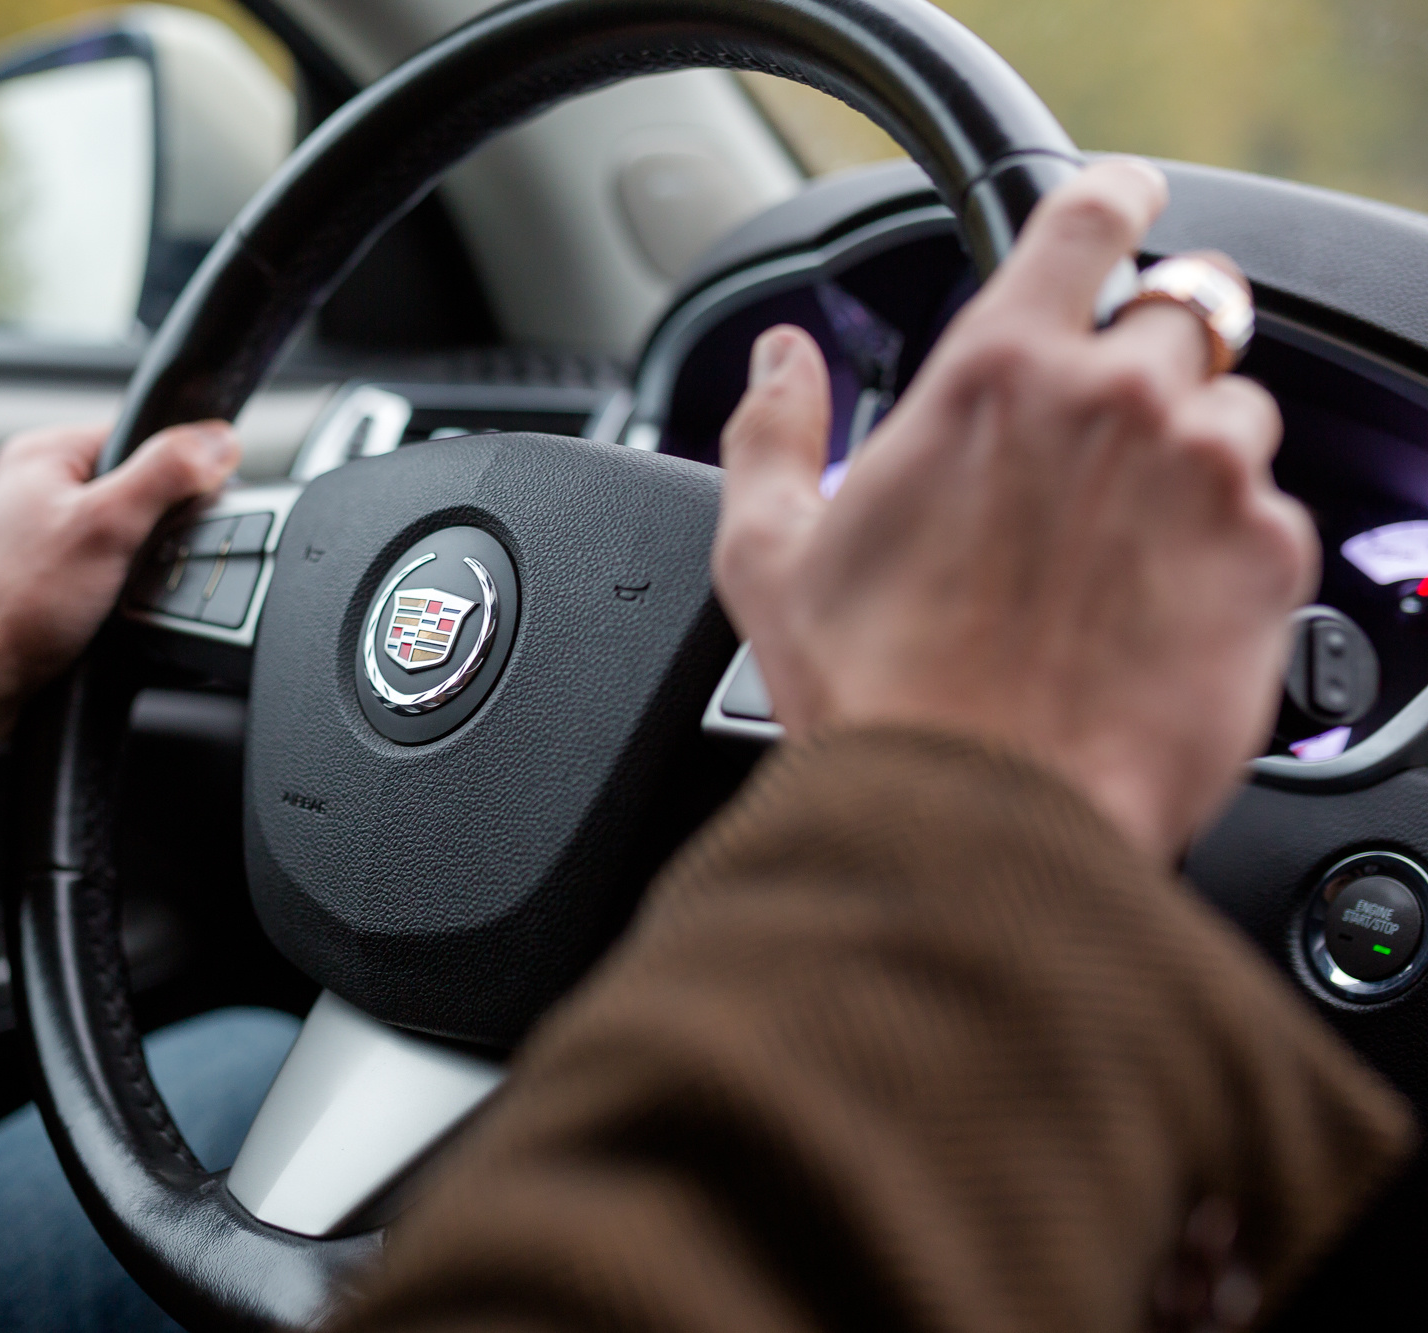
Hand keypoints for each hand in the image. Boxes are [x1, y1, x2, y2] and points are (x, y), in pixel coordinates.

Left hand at [0, 421, 240, 769]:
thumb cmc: (13, 605)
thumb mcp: (107, 525)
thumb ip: (167, 474)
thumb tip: (219, 439)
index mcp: (46, 453)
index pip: (141, 437)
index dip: (178, 472)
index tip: (190, 510)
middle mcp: (38, 487)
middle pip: (137, 488)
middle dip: (156, 529)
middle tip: (146, 560)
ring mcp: (39, 535)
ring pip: (123, 536)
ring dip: (138, 566)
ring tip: (122, 592)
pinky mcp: (45, 578)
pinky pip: (105, 571)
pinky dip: (118, 592)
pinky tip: (112, 611)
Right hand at [711, 160, 1316, 861]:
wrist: (980, 822)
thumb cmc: (875, 694)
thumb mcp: (770, 555)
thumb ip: (773, 430)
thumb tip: (778, 360)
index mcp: (996, 375)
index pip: (1087, 218)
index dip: (1112, 202)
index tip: (1124, 207)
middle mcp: (1117, 401)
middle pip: (1180, 314)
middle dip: (1145, 360)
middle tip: (1094, 444)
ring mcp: (1208, 476)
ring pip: (1236, 414)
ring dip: (1191, 454)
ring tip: (1118, 551)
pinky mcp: (1270, 560)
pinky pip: (1272, 514)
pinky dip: (1226, 546)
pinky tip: (1152, 613)